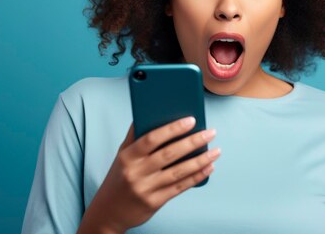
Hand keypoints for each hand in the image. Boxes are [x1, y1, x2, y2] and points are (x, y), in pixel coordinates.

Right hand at [76, 117, 220, 233]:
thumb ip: (136, 135)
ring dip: (200, 160)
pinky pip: (180, 187)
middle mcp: (137, 172)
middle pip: (169, 154)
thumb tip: (150, 112)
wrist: (108, 212)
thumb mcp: (122, 154)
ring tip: (216, 151)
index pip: (151, 139)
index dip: (172, 129)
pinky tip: (208, 168)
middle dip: (193, 142)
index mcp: (128, 156)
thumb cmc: (118, 178)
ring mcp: (146, 188)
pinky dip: (196, 177)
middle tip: (210, 132)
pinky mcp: (155, 202)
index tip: (191, 120)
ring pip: (178, 172)